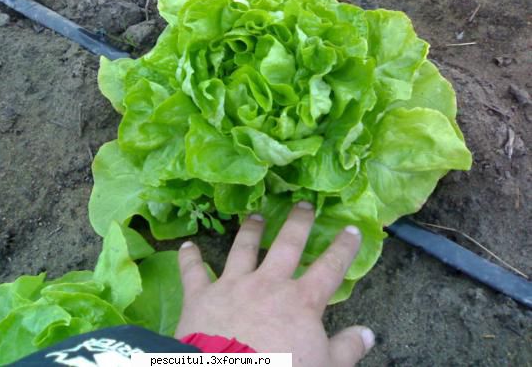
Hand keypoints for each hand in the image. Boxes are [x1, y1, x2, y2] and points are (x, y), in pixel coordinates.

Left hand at [175, 202, 374, 366]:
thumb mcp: (325, 366)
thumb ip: (346, 349)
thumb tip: (368, 333)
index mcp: (301, 300)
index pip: (330, 267)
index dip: (343, 247)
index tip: (351, 229)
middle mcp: (268, 284)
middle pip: (287, 245)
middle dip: (298, 223)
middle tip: (303, 204)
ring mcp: (233, 285)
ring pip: (243, 248)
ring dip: (249, 230)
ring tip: (255, 215)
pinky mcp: (202, 295)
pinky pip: (193, 272)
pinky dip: (189, 258)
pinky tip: (186, 246)